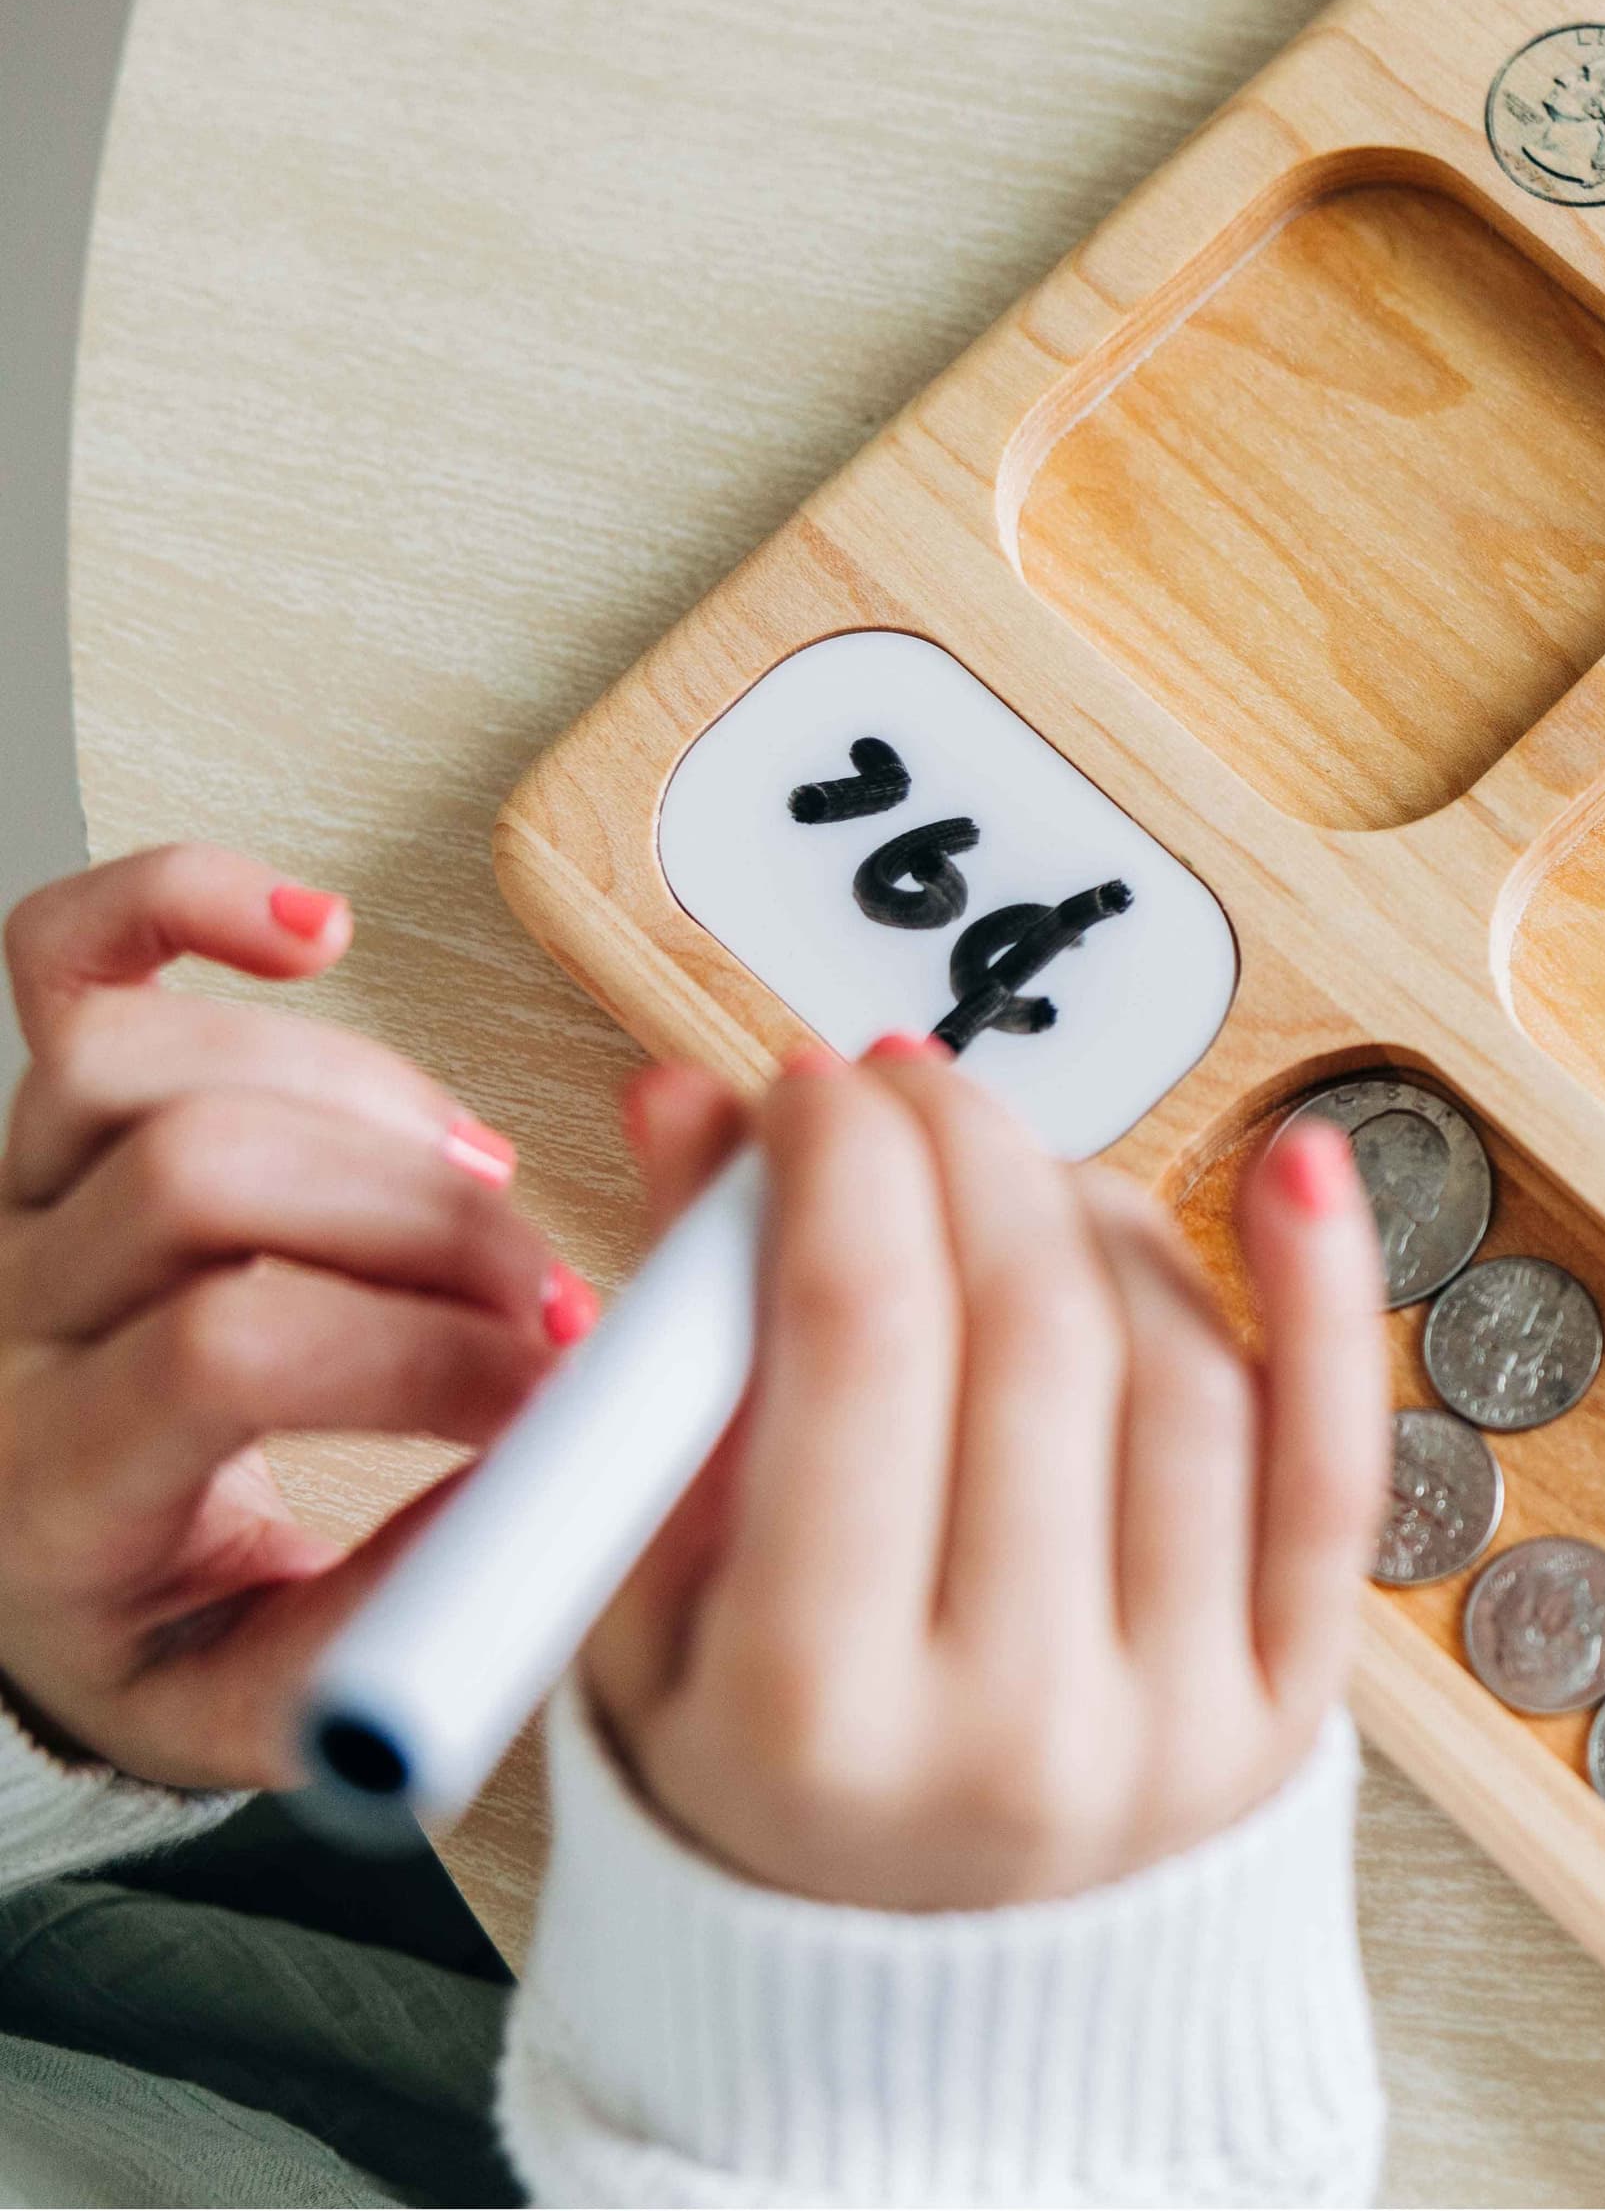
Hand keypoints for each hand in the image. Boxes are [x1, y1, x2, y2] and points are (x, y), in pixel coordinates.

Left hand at [0, 845, 582, 1789]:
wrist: (19, 1581)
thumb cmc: (142, 1629)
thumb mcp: (253, 1700)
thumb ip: (389, 1634)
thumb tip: (539, 1514)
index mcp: (49, 1486)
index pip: (236, 1353)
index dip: (427, 1354)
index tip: (552, 1393)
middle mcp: (4, 1323)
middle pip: (209, 1178)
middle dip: (429, 1227)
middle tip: (541, 1295)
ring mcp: (10, 1202)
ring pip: (147, 1065)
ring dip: (362, 1096)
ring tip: (471, 1177)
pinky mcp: (40, 1119)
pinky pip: (67, 957)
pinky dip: (186, 902)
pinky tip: (313, 931)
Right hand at [582, 1039, 1387, 1908]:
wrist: (918, 2010)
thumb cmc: (767, 1793)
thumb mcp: (649, 1609)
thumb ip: (669, 1355)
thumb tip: (690, 1104)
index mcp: (817, 1712)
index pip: (857, 1341)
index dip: (844, 1163)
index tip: (818, 1089)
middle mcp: (1016, 1726)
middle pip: (1030, 1333)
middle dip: (966, 1158)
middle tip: (912, 1095)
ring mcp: (1179, 1721)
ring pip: (1179, 1372)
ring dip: (1097, 1219)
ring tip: (1015, 1183)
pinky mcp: (1294, 1706)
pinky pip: (1334, 1465)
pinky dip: (1326, 1299)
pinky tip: (1296, 1170)